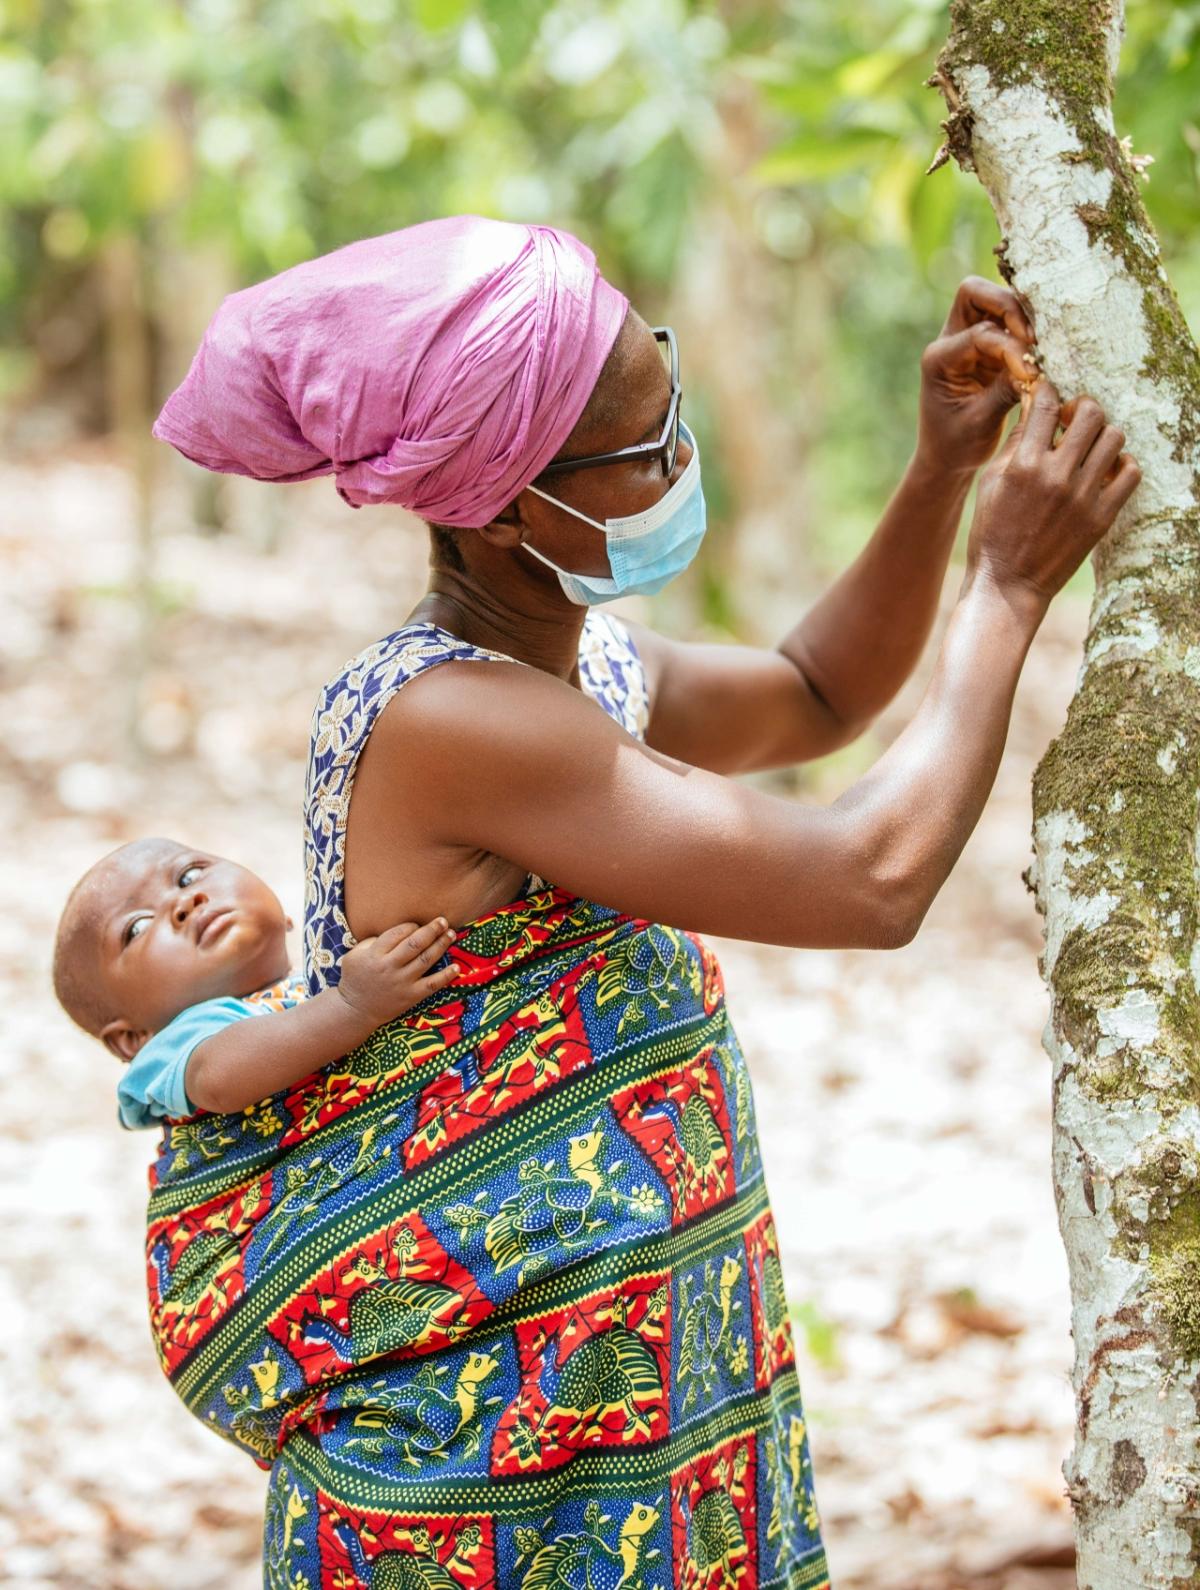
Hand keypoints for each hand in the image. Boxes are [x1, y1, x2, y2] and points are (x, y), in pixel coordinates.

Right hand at [336, 918, 458, 1027]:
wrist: (356, 1010)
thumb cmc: (355, 978)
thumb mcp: (354, 955)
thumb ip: (373, 940)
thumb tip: (398, 931)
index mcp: (374, 954)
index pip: (398, 933)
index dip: (412, 925)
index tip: (418, 924)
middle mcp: (389, 967)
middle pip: (415, 943)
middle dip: (431, 930)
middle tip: (443, 921)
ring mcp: (402, 982)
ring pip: (426, 959)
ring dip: (441, 945)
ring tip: (451, 934)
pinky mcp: (411, 996)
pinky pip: (432, 984)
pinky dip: (446, 975)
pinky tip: (456, 967)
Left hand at [917, 276, 1038, 477]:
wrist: (946, 457)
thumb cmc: (957, 445)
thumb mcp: (981, 422)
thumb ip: (1006, 390)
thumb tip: (1037, 368)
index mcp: (939, 359)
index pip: (980, 334)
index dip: (1010, 349)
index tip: (1030, 375)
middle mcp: (949, 341)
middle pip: (974, 292)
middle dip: (1007, 306)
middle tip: (1032, 337)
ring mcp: (966, 340)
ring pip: (992, 300)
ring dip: (1019, 314)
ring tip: (1040, 343)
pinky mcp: (985, 347)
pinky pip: (1007, 320)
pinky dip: (1025, 328)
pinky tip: (1040, 349)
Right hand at [965, 380, 1140, 607]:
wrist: (1009, 583)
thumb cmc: (992, 532)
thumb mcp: (991, 483)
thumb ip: (1014, 444)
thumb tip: (1034, 409)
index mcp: (1024, 465)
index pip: (1046, 404)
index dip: (1048, 391)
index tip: (1048, 395)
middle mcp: (1057, 477)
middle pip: (1090, 413)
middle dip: (1082, 407)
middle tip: (1072, 420)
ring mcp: (1083, 497)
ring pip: (1114, 438)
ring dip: (1102, 435)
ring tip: (1089, 447)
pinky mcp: (1102, 516)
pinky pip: (1130, 473)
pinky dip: (1121, 465)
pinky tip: (1105, 470)